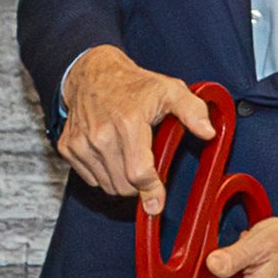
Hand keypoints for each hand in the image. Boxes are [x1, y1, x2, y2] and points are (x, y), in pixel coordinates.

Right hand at [52, 46, 212, 203]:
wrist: (92, 74)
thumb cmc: (133, 84)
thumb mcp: (170, 90)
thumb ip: (193, 111)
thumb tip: (208, 132)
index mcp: (128, 123)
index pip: (139, 173)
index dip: (151, 191)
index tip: (156, 203)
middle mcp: (101, 135)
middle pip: (123, 186)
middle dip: (139, 186)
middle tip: (147, 169)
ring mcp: (82, 143)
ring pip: (106, 186)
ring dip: (121, 181)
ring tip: (129, 159)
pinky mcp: (69, 148)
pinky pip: (90, 179)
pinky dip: (103, 174)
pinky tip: (111, 155)